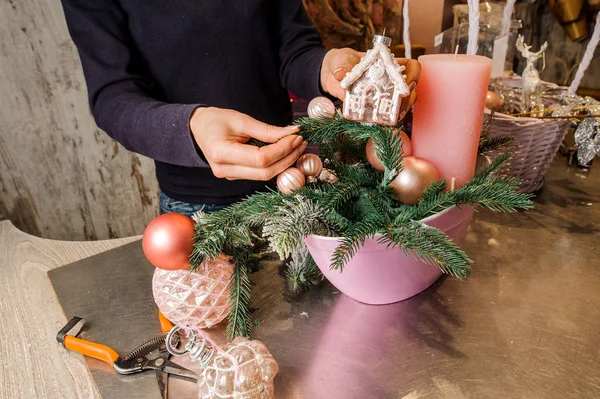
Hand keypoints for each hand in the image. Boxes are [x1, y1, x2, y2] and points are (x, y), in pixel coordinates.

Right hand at [190, 107, 307, 180]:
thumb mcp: (241, 120)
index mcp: (221, 153)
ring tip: (296, 146)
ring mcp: (229, 176)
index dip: (282, 149)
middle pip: (265, 172)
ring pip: (264, 176)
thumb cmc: (216, 120)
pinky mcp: (235, 176)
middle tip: (301, 142)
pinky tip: (285, 153)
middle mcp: (224, 170)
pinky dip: (275, 164)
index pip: (261, 159)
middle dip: (287, 158)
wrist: (197, 128)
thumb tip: (293, 132)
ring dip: (284, 162)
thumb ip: (266, 130)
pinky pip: (259, 174)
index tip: (296, 136)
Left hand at [320, 48, 420, 117]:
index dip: (414, 74)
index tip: (407, 83)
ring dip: (401, 109)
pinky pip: (386, 113)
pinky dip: (387, 118)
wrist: (330, 74)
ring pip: (402, 102)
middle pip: (411, 88)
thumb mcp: (342, 59)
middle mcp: (390, 79)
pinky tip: (385, 122)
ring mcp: (384, 94)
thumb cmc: (342, 61)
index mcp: (387, 64)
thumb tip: (340, 74)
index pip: (411, 67)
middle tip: (400, 103)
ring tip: (396, 115)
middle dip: (408, 97)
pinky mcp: (374, 106)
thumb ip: (343, 65)